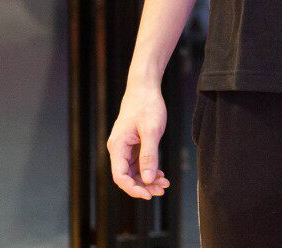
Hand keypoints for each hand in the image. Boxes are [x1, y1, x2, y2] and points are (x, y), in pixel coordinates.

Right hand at [107, 83, 170, 198]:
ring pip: (134, 171)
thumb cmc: (147, 105)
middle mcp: (118, 149)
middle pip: (127, 176)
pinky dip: (148, 169)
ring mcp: (125, 147)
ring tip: (164, 183)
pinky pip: (138, 162)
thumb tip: (147, 179)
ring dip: (147, 179)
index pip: (120, 176)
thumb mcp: (151, 130)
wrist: (144, 88)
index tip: (148, 194)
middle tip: (162, 189)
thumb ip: (149, 155)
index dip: (133, 188)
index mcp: (117, 146)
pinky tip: (160, 173)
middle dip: (144, 185)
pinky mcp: (133, 144)